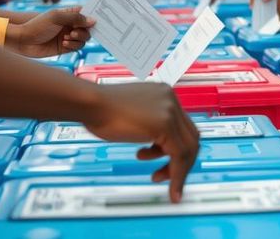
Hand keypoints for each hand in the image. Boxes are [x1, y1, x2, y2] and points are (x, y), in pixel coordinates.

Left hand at [7, 7, 95, 56]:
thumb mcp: (56, 17)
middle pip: (88, 28)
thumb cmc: (37, 25)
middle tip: (73, 31)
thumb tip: (93, 21)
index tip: (96, 21)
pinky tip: (64, 43)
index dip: (92, 17)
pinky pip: (77, 47)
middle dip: (84, 30)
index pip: (86, 13)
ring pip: (84, 38)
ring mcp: (68, 36)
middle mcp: (70, 25)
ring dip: (78, 38)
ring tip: (67, 37)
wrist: (23, 41)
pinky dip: (73, 45)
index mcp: (69, 14)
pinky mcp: (65, 47)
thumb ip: (75, 18)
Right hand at [85, 83, 199, 201]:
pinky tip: (165, 184)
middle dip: (180, 161)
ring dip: (176, 169)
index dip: (177, 150)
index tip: (166, 164)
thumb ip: (148, 125)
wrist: (89, 103)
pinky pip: (180, 154)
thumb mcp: (133, 117)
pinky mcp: (165, 123)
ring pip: (188, 148)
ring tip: (156, 176)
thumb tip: (156, 144)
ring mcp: (170, 110)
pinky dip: (176, 174)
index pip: (183, 127)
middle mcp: (171, 100)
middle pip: (190, 137)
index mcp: (164, 95)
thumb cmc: (100, 111)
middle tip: (163, 175)